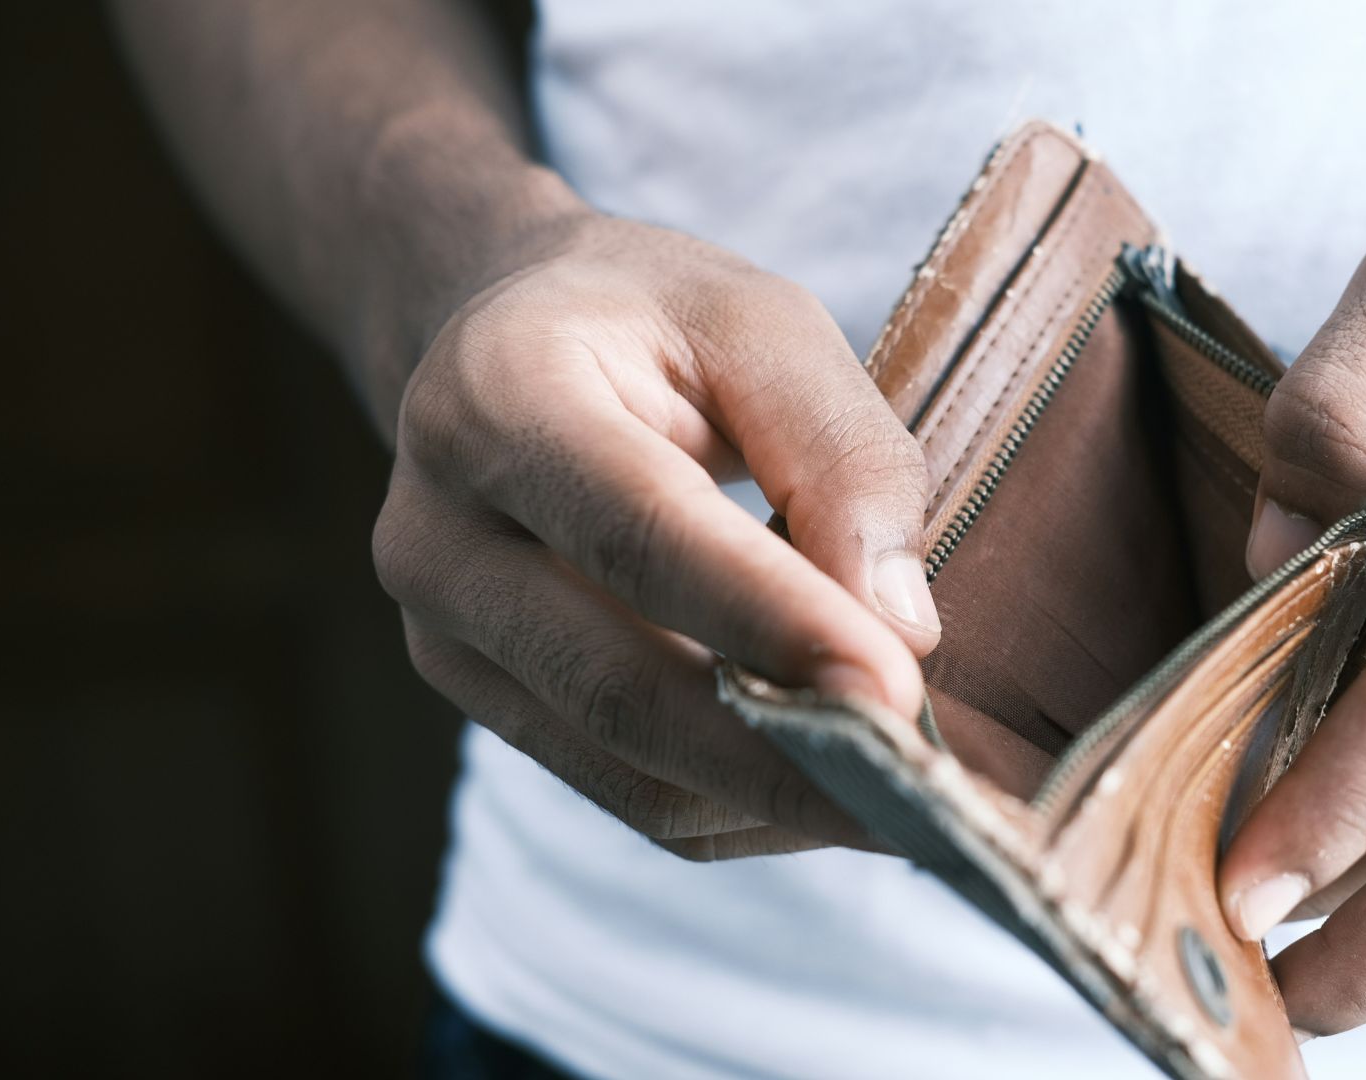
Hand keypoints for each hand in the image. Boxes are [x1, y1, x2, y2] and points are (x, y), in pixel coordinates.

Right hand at [374, 210, 941, 858]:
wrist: (507, 341)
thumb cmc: (652, 322)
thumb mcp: (764, 326)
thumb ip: (840, 456)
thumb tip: (901, 629)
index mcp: (500, 396)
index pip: (641, 535)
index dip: (772, 623)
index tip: (897, 693)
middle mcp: (440, 531)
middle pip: (619, 687)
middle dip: (785, 756)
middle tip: (925, 792)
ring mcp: (444, 634)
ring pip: (626, 770)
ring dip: (776, 799)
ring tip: (904, 795)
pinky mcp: (483, 701)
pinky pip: (628, 795)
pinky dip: (743, 808)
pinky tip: (829, 782)